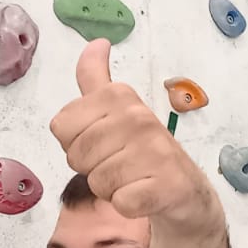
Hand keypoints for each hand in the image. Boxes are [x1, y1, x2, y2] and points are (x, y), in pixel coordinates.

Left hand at [49, 40, 219, 230]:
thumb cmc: (144, 149)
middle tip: (120, 165)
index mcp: (119, 97)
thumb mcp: (118, 109)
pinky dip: (129, 205)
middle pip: (77, 157)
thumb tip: (96, 42)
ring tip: (133, 180)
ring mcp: (154, 152)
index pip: (61, 127)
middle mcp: (138, 118)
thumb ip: (96, 78)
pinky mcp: (163, 186)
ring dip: (111, 189)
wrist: (186, 189)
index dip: (74, 142)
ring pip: (98, 182)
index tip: (102, 143)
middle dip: (92, 169)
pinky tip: (144, 195)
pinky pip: (121, 202)